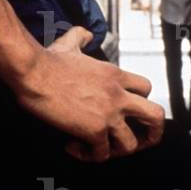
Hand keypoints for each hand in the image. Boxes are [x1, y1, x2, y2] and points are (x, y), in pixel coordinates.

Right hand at [14, 26, 165, 162]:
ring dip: (116, 151)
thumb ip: (81, 37)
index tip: (127, 112)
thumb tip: (85, 34)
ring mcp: (109, 113)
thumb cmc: (48, 60)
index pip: (146, 88)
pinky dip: (88, 155)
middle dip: (151, 133)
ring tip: (99, 148)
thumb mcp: (71, 42)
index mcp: (116, 75)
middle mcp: (118, 95)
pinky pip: (101, 154)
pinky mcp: (94, 130)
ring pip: (131, 143)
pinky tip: (73, 146)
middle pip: (156, 116)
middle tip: (137, 140)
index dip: (140, 102)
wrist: (34, 72)